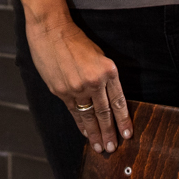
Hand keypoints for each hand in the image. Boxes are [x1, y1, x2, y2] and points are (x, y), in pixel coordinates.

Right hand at [25, 13, 131, 152]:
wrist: (51, 30)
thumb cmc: (75, 40)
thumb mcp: (98, 55)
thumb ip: (104, 77)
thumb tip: (108, 100)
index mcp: (108, 71)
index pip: (119, 102)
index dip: (123, 121)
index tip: (127, 135)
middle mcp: (94, 81)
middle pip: (104, 113)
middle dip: (109, 133)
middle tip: (112, 148)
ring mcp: (76, 88)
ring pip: (89, 116)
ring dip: (94, 133)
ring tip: (99, 147)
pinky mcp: (61, 91)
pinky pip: (74, 111)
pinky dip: (80, 123)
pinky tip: (84, 132)